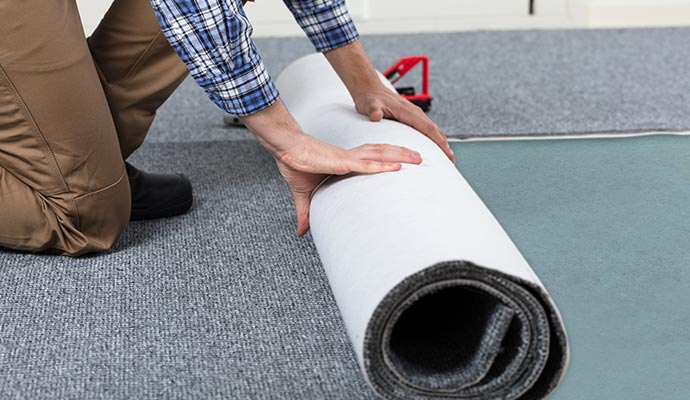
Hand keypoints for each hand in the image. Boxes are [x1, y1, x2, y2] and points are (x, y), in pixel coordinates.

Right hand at [275, 133, 421, 235]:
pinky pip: (365, 164)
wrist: (284, 149)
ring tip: (418, 158)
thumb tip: (301, 232)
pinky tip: (396, 166)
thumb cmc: (295, 165)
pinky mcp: (341, 162)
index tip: (405, 163)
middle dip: (403, 154)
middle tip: (422, 158)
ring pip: (379, 155)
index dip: (389, 158)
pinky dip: (381, 165)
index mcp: (346, 162)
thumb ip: (306, 212)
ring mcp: (347, 159)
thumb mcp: (303, 195)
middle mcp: (351, 158)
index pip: (373, 158)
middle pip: (383, 153)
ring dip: (400, 156)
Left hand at [324, 40, 454, 162]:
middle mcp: (414, 112)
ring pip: (432, 129)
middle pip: (435, 130)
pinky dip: (434, 138)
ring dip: (441, 142)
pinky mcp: (411, 116)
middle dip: (444, 145)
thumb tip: (376, 115)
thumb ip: (373, 110)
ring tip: (447, 158)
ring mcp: (414, 114)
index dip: (438, 142)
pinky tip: (435, 147)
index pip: (428, 128)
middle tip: (452, 162)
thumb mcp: (369, 105)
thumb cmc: (369, 98)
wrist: (369, 89)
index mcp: (408, 112)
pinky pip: (426, 129)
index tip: (447, 153)